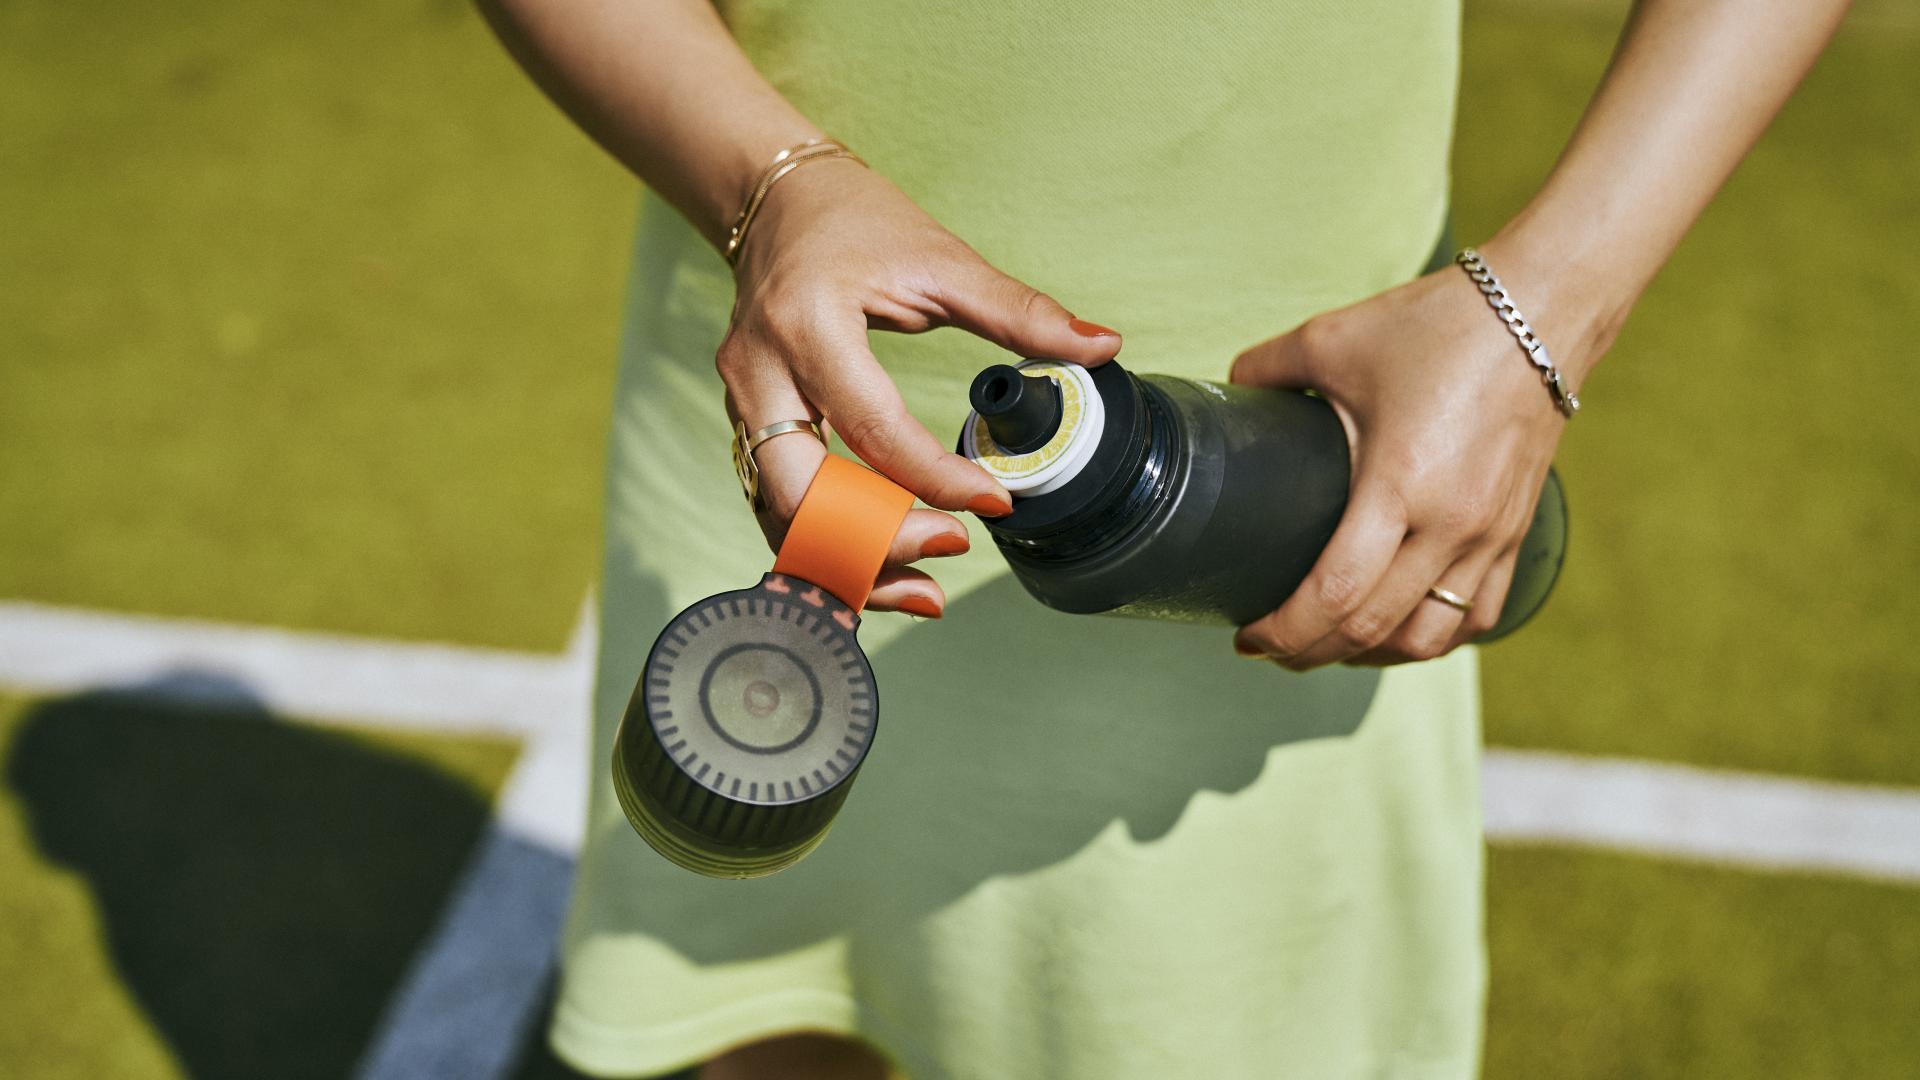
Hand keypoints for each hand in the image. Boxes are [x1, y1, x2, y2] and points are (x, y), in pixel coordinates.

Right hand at [719, 159, 1121, 615]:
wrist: (773, 199)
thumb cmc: (855, 221)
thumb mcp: (941, 257)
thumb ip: (1020, 311)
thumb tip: (1101, 345)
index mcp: (809, 325)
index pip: (874, 429)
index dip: (938, 480)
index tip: (998, 501)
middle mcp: (759, 372)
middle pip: (803, 496)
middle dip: (878, 544)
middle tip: (954, 549)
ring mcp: (739, 402)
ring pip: (780, 517)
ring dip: (848, 565)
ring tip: (922, 590)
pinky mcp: (743, 424)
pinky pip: (776, 506)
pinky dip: (826, 546)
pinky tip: (883, 566)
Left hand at [1228, 241, 1598, 667]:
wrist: (1543, 310)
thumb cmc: (1439, 324)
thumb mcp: (1332, 338)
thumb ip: (1268, 369)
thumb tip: (1229, 392)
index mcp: (1399, 485)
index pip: (1336, 595)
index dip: (1285, 631)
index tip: (1249, 636)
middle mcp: (1450, 524)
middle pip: (1373, 631)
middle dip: (1312, 653)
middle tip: (1271, 649)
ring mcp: (1490, 535)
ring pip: (1430, 638)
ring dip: (1372, 655)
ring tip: (1329, 646)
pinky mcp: (1515, 531)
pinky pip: (1476, 615)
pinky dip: (1432, 636)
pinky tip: (1398, 630)